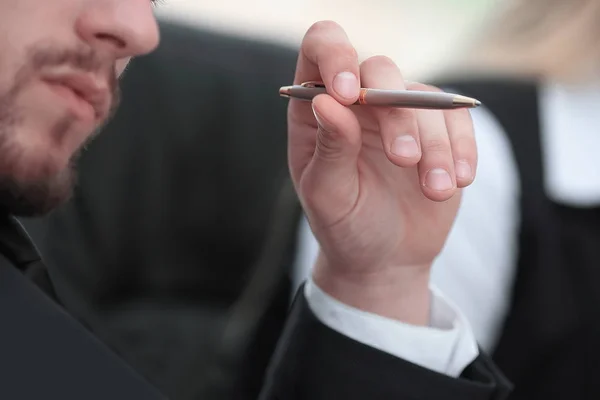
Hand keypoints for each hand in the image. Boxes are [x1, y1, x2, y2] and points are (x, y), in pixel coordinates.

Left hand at [287, 21, 477, 324]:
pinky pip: (457, 121)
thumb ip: (329, 148)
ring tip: (434, 190)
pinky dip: (461, 150)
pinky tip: (456, 182)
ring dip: (435, 146)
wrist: (385, 260)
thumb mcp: (329, 195)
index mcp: (318, 110)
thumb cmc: (345, 226)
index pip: (321, 49)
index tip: (347, 94)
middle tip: (403, 160)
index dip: (335, 55)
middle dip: (397, 115)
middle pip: (380, 70)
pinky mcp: (438, 132)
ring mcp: (400, 114)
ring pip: (425, 99)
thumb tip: (326, 101)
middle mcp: (359, 102)